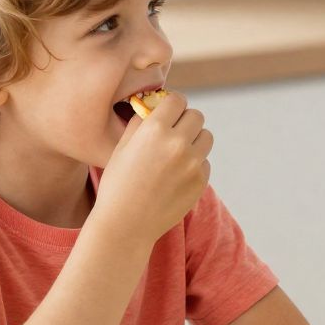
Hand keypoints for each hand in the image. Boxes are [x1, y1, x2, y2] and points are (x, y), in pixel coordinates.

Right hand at [96, 89, 211, 244]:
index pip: (177, 100)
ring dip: (195, 140)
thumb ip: (141, 123)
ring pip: (206, 137)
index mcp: (155, 130)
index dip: (172, 104)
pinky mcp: (201, 181)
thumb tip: (155, 107)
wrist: (126, 224)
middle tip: (175, 131)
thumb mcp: (122, 147)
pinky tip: (176, 175)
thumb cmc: (118, 184)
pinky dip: (195, 164)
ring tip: (177, 152)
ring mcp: (193, 163)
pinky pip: (205, 162)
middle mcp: (177, 143)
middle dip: (185, 121)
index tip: (169, 111)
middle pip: (196, 116)